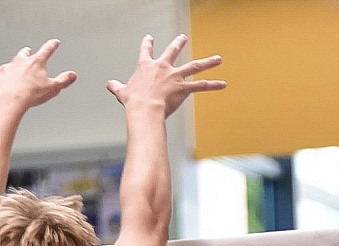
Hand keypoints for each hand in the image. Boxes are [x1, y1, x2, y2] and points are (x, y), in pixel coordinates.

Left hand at [0, 40, 75, 111]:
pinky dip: (7, 73)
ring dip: (17, 62)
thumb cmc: (30, 93)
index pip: (47, 50)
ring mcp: (11, 67)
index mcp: (37, 62)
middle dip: (28, 52)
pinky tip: (8, 77)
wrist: (12, 98)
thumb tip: (72, 75)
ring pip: (14, 61)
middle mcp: (22, 61)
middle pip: (26, 53)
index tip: (55, 42)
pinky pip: (5, 71)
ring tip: (18, 66)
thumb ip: (63, 80)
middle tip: (29, 50)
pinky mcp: (2, 74)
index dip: (52, 45)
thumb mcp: (52, 88)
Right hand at [107, 34, 224, 117]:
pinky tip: (222, 84)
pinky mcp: (183, 87)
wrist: (144, 109)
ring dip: (207, 62)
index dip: (147, 44)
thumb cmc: (134, 102)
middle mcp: (162, 67)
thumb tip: (109, 85)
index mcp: (146, 66)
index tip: (149, 38)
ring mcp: (174, 76)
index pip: (146, 50)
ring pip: (194, 66)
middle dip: (178, 43)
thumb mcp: (122, 93)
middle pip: (172, 51)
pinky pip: (201, 86)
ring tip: (217, 59)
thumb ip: (117, 87)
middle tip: (183, 38)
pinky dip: (213, 85)